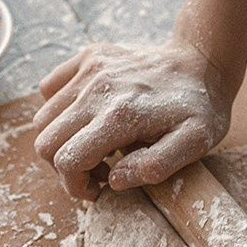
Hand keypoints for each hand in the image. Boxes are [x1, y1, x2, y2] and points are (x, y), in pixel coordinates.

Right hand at [33, 40, 231, 198]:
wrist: (203, 61)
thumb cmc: (200, 109)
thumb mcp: (194, 144)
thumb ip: (154, 166)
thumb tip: (114, 180)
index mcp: (121, 116)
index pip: (67, 162)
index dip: (76, 186)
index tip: (99, 189)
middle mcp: (97, 90)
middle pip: (46, 143)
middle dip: (66, 168)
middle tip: (100, 170)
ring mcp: (90, 69)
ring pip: (43, 119)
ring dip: (62, 141)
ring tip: (96, 144)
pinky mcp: (89, 57)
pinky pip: (49, 89)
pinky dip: (59, 111)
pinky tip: (89, 118)